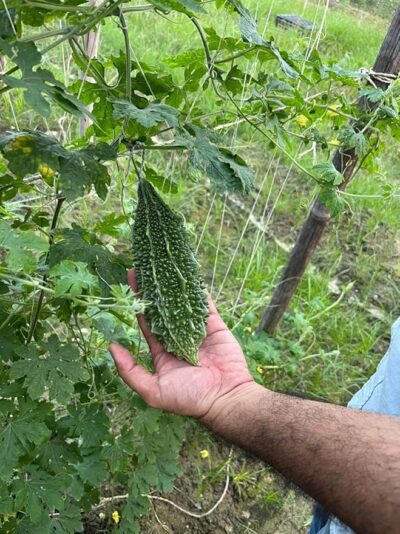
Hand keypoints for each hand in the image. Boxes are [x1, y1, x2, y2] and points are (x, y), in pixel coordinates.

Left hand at [109, 270, 253, 420]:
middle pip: (162, 309)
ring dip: (172, 286)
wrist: (225, 398)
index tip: (129, 284)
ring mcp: (196, 331)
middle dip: (151, 289)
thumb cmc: (188, 398)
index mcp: (162, 352)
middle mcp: (177, 339)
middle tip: (141, 267)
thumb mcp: (153, 390)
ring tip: (161, 265)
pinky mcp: (214, 326)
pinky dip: (198, 290)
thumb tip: (111, 347)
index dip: (138, 304)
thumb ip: (130, 371)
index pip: (146, 322)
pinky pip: (205, 305)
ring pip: (181, 304)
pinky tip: (189, 274)